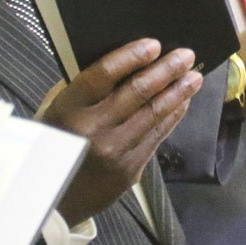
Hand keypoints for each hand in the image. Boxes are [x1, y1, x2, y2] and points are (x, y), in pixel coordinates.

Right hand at [39, 39, 202, 225]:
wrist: (52, 200)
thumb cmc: (54, 145)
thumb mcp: (55, 110)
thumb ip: (82, 87)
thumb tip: (122, 62)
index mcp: (69, 109)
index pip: (104, 74)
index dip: (131, 57)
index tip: (154, 44)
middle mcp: (94, 129)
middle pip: (137, 92)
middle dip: (166, 70)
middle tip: (186, 55)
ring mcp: (115, 152)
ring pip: (154, 115)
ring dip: (178, 93)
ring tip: (193, 77)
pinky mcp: (130, 170)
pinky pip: (157, 137)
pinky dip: (172, 116)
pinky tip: (182, 103)